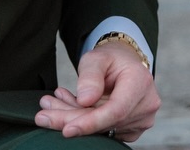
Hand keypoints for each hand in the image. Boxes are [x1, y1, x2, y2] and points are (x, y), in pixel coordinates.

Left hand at [34, 40, 158, 140]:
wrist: (123, 63)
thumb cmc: (110, 58)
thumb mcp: (96, 57)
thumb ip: (90, 76)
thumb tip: (84, 101)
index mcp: (140, 83)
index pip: (116, 111)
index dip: (90, 122)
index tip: (66, 129)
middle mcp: (146, 104)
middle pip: (105, 122)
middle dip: (71, 119)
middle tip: (43, 115)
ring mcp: (142, 119)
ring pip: (102, 129)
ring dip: (73, 119)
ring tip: (52, 105)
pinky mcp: (132, 128)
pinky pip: (104, 131)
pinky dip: (84, 122)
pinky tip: (67, 108)